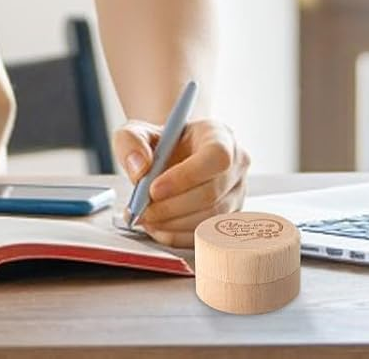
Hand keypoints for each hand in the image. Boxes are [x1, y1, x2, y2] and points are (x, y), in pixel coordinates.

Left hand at [113, 117, 250, 248]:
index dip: (186, 176)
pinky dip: (177, 236)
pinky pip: (205, 235)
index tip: (153, 188)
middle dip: (171, 207)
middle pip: (211, 193)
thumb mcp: (139, 132)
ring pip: (208, 218)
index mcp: (220, 136)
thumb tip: (140, 168)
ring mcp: (236, 194)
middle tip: (142, 211)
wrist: (174, 157)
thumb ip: (132, 142)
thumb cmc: (162, 143)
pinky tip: (158, 227)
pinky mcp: (228, 219)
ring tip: (147, 218)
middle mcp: (236, 165)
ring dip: (172, 224)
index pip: (216, 156)